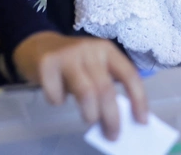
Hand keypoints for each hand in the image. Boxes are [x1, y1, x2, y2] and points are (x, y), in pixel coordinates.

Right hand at [12, 32, 148, 140]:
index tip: (142, 121)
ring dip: (90, 114)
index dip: (138, 99)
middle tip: (113, 135)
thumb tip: (121, 117)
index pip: (128, 74)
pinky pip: (56, 94)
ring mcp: (66, 55)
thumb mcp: (94, 66)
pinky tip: (57, 96)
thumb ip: (106, 84)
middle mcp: (89, 49)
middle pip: (106, 88)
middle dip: (112, 117)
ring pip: (85, 93)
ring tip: (89, 120)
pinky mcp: (46, 64)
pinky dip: (58, 102)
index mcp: (106, 50)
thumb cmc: (72, 63)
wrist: (38, 45)